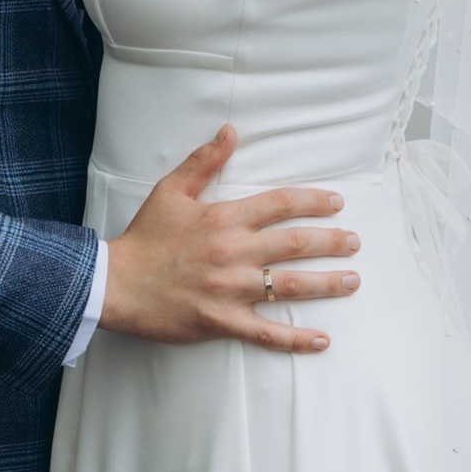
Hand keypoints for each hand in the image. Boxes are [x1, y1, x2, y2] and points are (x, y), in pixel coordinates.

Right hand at [99, 126, 358, 354]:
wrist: (114, 283)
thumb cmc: (144, 237)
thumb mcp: (171, 191)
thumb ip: (204, 161)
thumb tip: (231, 131)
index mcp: (223, 218)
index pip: (280, 204)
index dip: (313, 202)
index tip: (337, 204)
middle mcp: (233, 252)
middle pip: (295, 244)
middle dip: (331, 242)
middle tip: (355, 242)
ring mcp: (229, 289)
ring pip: (289, 286)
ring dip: (327, 284)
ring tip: (354, 280)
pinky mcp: (221, 321)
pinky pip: (265, 333)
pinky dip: (295, 339)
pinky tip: (322, 340)